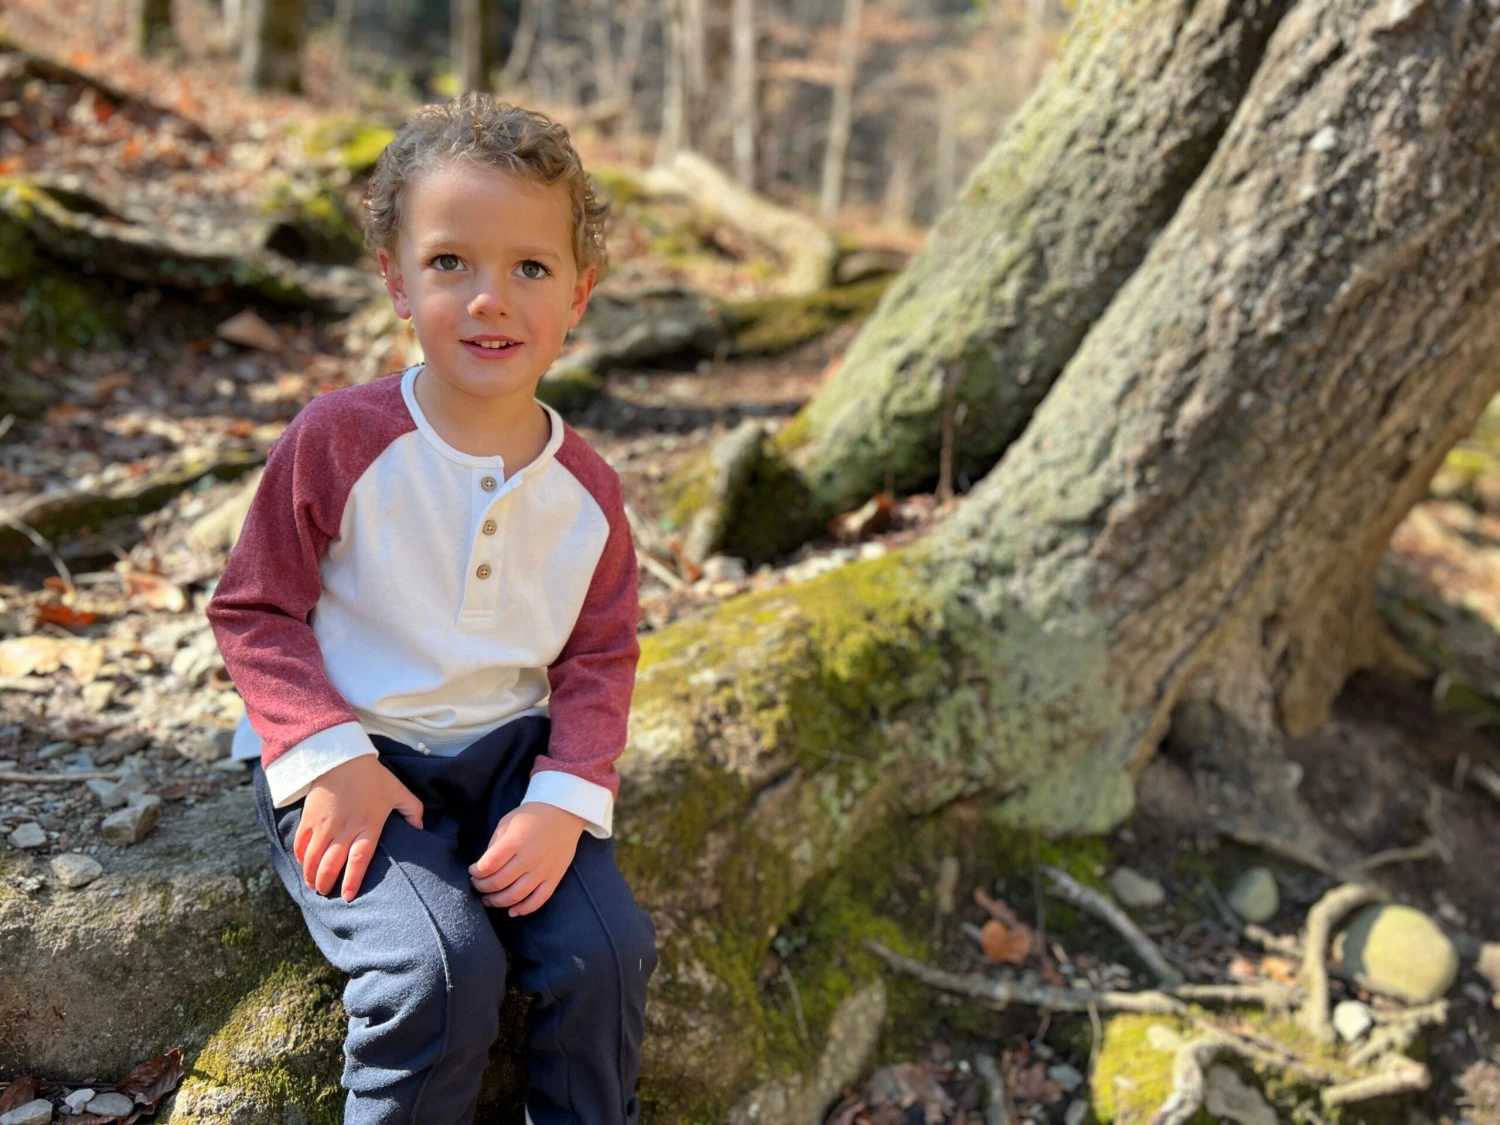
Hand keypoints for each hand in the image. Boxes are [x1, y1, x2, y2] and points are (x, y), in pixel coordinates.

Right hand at [293, 755, 424, 901]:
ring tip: (313, 884)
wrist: (341, 756)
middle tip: (325, 893)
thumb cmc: (372, 776)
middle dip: (326, 883)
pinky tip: (303, 864)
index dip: (352, 880)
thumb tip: (421, 828)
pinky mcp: (309, 817)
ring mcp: (324, 824)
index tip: (348, 897)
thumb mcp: (398, 791)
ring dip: (311, 874)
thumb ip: (412, 810)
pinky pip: (301, 843)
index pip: (359, 860)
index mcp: (367, 825)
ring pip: (313, 858)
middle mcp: (344, 829)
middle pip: (331, 864)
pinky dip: (300, 856)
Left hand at [469, 803, 585, 916]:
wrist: (564, 812)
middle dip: (482, 887)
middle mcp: (529, 858)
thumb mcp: (507, 821)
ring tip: (488, 899)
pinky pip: (538, 900)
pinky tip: (512, 911)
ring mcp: (543, 870)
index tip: (473, 871)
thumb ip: (495, 844)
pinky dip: (523, 909)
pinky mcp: (554, 878)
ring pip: (515, 895)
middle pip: (499, 882)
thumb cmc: (533, 815)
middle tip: (477, 885)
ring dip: (497, 901)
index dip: (476, 872)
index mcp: (515, 841)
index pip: (488, 865)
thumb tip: (485, 866)